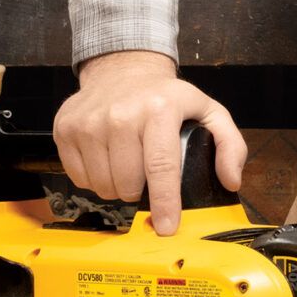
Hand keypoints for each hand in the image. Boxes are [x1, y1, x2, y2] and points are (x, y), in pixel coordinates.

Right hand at [52, 51, 245, 234]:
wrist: (122, 69)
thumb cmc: (165, 96)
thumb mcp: (207, 111)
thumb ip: (229, 145)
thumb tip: (231, 180)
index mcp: (159, 110)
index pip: (161, 167)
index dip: (164, 203)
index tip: (167, 227)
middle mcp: (120, 114)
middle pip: (129, 184)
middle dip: (140, 191)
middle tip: (145, 172)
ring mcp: (89, 121)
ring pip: (103, 186)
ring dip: (117, 187)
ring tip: (126, 165)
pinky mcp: (66, 128)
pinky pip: (79, 178)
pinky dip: (94, 178)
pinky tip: (106, 158)